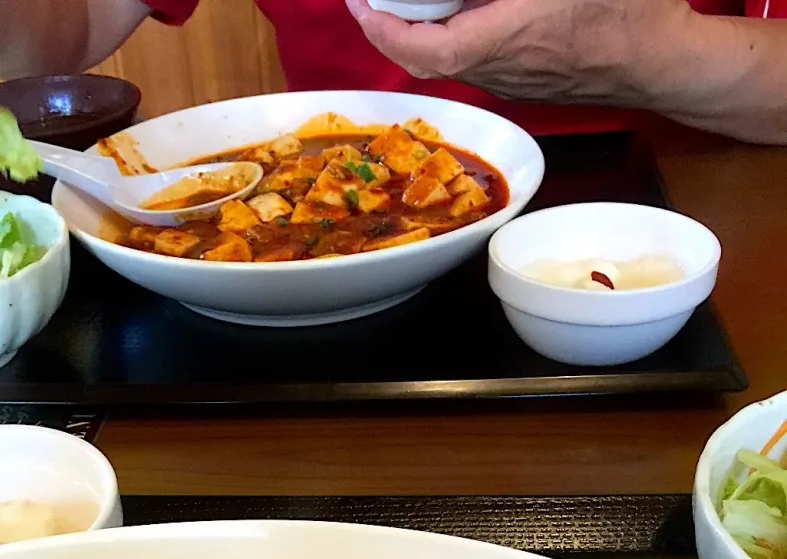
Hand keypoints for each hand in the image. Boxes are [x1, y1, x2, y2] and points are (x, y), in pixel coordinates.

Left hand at [344, 0, 696, 108]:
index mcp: (503, 37)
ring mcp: (511, 81)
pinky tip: (458, 10)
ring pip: (447, 60)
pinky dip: (452, 36)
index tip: (359, 1)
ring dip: (421, 31)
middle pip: (425, 56)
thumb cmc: (631, 10)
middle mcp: (498, 68)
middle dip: (391, 25)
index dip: (381, 29)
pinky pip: (474, 62)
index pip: (421, 48)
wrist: (665, 62)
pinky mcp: (525, 84)